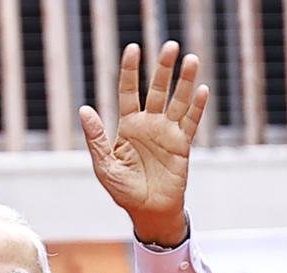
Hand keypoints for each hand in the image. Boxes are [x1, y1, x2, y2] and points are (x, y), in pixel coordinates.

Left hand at [79, 41, 208, 245]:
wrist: (148, 212)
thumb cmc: (124, 192)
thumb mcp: (105, 166)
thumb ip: (96, 138)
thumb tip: (84, 109)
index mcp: (128, 127)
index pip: (128, 92)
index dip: (130, 70)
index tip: (133, 48)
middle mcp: (149, 125)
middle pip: (156, 90)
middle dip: (163, 69)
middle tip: (171, 45)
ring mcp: (167, 133)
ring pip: (177, 101)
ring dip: (185, 81)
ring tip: (191, 60)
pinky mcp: (182, 145)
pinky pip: (191, 122)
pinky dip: (197, 107)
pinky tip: (201, 90)